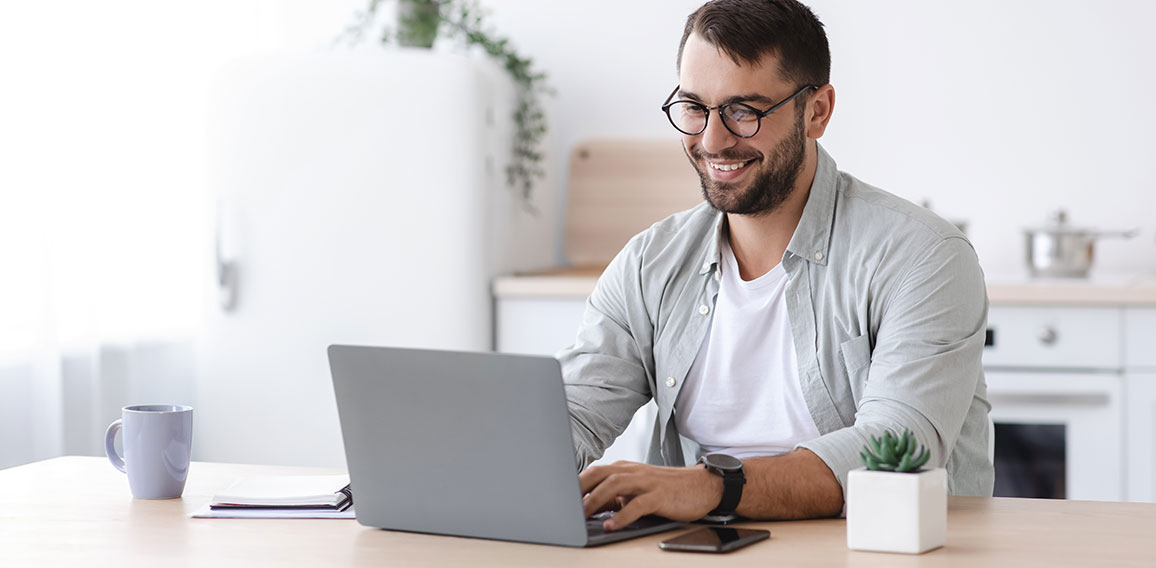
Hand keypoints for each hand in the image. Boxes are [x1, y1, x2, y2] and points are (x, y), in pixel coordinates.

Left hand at [578, 460, 722, 530]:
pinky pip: (637, 504)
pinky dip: (622, 515)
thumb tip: (591, 508)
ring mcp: (646, 482)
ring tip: (582, 515)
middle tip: (565, 506)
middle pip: (599, 474)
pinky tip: (612, 525)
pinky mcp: (659, 495)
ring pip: (614, 485)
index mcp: (624, 468)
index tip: (558, 496)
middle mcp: (633, 471)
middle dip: (580, 489)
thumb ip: (615, 497)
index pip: (594, 472)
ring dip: (595, 500)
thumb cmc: (667, 489)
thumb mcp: (637, 490)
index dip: (575, 483)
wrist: (701, 486)